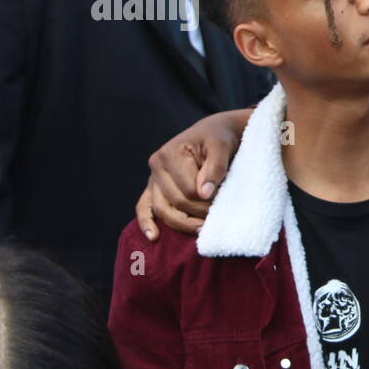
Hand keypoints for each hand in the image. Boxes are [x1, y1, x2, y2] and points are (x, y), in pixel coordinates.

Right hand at [136, 108, 249, 239]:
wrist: (214, 132)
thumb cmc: (219, 138)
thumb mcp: (221, 146)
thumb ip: (215, 168)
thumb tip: (204, 193)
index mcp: (170, 154)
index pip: (188, 190)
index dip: (207, 201)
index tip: (224, 202)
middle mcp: (156, 166)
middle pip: (176, 202)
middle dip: (199, 213)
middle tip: (219, 218)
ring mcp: (153, 178)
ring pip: (162, 209)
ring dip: (183, 224)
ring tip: (203, 230)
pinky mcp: (153, 188)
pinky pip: (144, 207)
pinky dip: (147, 223)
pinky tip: (154, 237)